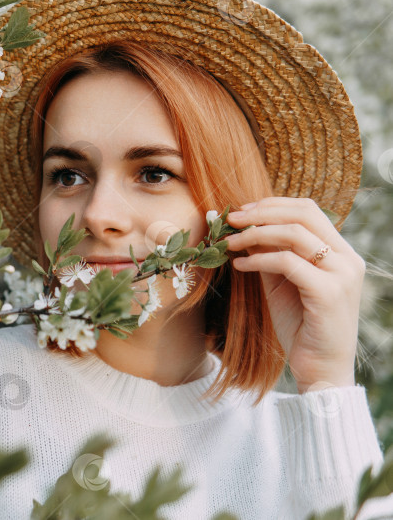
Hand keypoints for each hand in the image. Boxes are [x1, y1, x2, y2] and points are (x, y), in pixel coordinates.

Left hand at [224, 197, 362, 393]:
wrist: (321, 369)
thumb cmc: (301, 326)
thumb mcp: (281, 283)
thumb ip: (269, 254)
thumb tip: (243, 227)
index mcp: (340, 252)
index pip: (308, 210)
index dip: (272, 204)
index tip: (241, 211)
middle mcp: (347, 259)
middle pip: (303, 214)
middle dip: (261, 213)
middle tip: (230, 220)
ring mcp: (342, 275)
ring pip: (294, 235)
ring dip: (254, 234)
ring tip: (228, 243)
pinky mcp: (328, 293)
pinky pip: (287, 264)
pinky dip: (258, 260)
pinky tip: (239, 266)